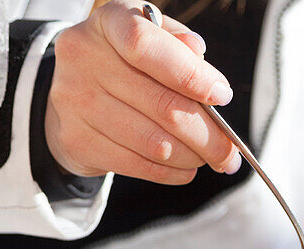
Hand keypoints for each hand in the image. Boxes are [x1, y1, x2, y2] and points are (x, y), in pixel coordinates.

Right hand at [46, 0, 239, 184]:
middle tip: (230, 151)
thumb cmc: (125, 63)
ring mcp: (75, 102)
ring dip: (191, 156)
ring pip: (153, 142)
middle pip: (161, 105)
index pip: (146, 46)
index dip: (190, 75)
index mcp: (109, 21)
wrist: (73, 95)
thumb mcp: (152, 39)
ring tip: (207, 158)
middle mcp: (84, 58)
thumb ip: (180, 48)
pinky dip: (170, 172)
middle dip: (208, 134)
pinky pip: (137, 165)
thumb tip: (208, 71)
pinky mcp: (76, 141)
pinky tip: (184, 168)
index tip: (221, 96)